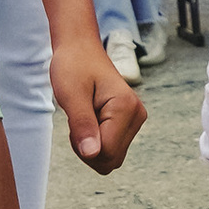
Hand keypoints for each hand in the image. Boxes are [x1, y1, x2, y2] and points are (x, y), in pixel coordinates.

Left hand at [53, 38, 146, 173]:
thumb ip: (82, 125)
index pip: (105, 152)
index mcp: (126, 107)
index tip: (75, 119)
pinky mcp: (129, 122)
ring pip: (111, 158)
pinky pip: (112, 149)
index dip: (83, 146)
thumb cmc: (73, 66)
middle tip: (77, 120)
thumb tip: (92, 155)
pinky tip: (89, 119)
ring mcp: (135, 119)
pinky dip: (96, 142)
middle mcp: (137, 115)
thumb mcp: (71, 95)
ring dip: (91, 147)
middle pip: (111, 160)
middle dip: (88, 149)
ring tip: (83, 117)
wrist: (79, 48)